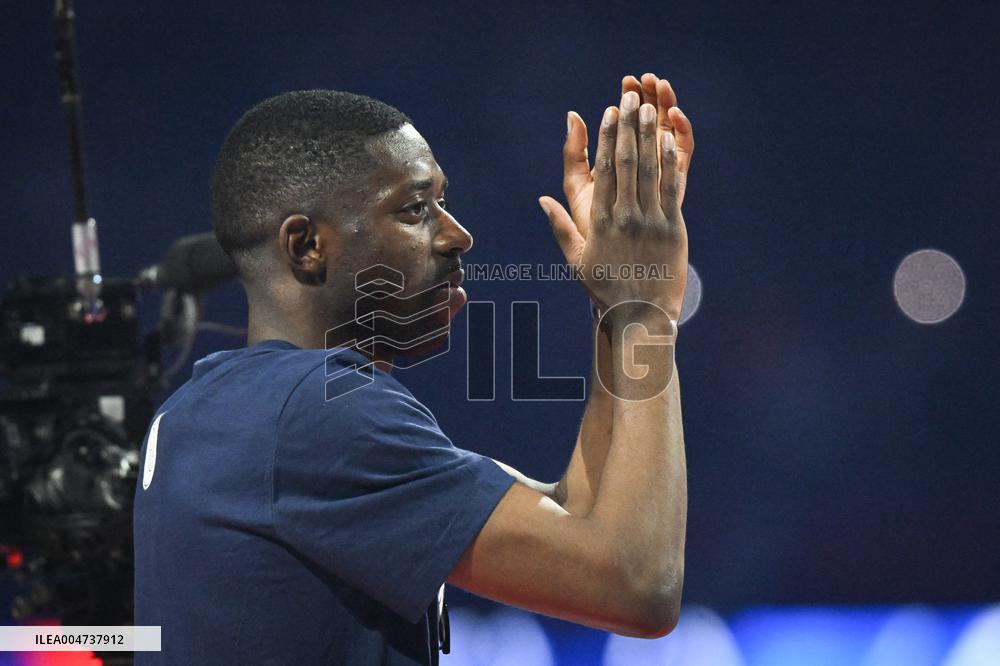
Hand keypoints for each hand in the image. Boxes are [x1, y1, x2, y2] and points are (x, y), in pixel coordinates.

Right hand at [548, 91, 689, 323]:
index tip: (608, 113)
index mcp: (598, 222)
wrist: (640, 315)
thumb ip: (559, 226)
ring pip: (648, 169)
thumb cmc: (604, 289)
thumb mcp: (575, 260)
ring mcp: (650, 221)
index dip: (605, 137)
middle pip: (624, 161)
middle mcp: (624, 217)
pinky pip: (669, 188)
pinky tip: (668, 139)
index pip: (601, 170)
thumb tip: (542, 199)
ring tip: (649, 108)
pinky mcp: (672, 228)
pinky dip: (669, 161)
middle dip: (627, 126)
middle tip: (629, 98)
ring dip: (649, 135)